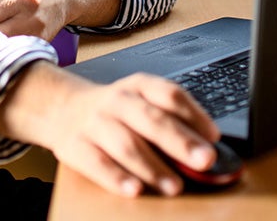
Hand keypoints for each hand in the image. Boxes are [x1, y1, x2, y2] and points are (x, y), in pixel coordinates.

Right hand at [0, 63, 221, 196]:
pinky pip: (97, 163)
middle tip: (204, 160)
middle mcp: (117, 101)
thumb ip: (172, 121)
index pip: (169, 94)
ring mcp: (95, 123)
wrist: (63, 109)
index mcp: (138, 86)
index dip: (194, 115)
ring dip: (153, 167)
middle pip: (151, 119)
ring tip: (174, 185)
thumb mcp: (142, 102)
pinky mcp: (75, 146)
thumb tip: (207, 147)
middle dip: (180, 141)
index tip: (213, 136)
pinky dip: (116, 178)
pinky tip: (134, 190)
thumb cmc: (115, 111)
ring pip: (126, 144)